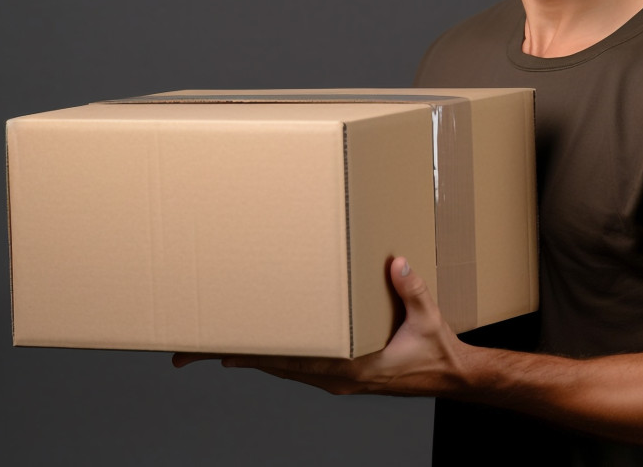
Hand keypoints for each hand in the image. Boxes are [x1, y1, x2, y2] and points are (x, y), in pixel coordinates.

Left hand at [172, 257, 468, 397]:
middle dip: (234, 357)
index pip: (291, 362)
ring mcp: (336, 379)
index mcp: (352, 367)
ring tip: (214, 347)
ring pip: (281, 369)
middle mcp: (336, 377)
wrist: (452, 378)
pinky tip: (262, 347)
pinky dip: (274, 358)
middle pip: (274, 367)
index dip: (254, 356)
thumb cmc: (437, 351)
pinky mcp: (342, 375)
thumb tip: (394, 263)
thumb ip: (411, 289)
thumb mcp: (427, 318)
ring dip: (250, 358)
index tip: (219, 352)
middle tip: (191, 351)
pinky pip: (297, 368)